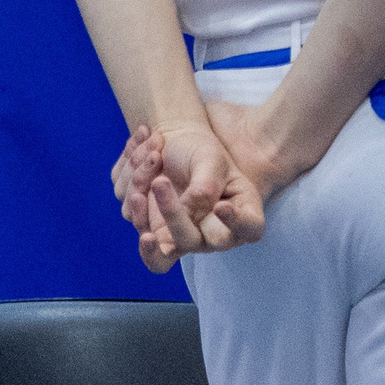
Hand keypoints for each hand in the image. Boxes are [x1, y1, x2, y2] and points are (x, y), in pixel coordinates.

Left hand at [122, 118, 268, 272]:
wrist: (172, 143)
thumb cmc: (200, 148)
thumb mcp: (210, 159)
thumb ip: (205, 188)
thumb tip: (190, 216)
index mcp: (240, 210)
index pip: (250, 228)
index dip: (238, 223)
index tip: (220, 206)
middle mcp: (211, 232)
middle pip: (191, 242)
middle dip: (172, 212)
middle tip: (160, 181)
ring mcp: (180, 236)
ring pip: (156, 241)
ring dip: (145, 201)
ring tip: (149, 161)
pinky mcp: (152, 229)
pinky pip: (135, 221)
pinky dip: (133, 192)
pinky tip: (140, 166)